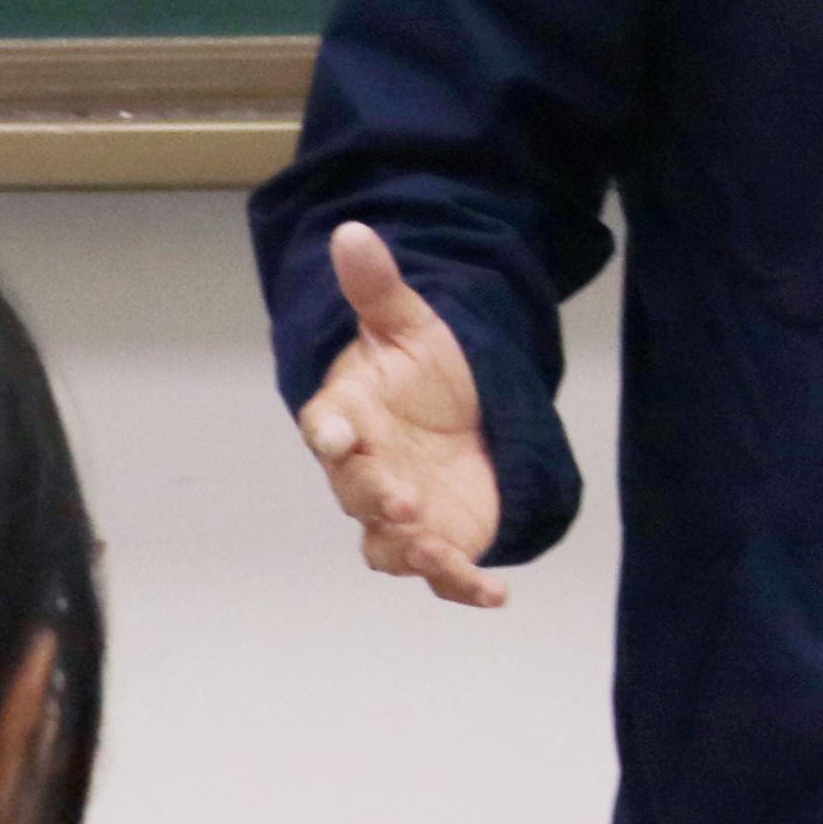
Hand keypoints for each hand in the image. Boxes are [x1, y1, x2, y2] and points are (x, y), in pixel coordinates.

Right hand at [296, 222, 508, 608]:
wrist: (460, 414)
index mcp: (349, 416)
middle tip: (403, 499)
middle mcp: (364, 471)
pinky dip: (465, 586)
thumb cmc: (422, 369)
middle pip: (356, 492)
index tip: (335, 434)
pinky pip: (444, 573)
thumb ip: (379, 288)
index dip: (328, 432)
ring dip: (411, 551)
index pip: (326, 424)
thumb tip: (352, 230)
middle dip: (376, 498)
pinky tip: (496, 593)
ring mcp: (399, 512)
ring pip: (388, 545)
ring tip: (439, 553)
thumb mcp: (410, 323)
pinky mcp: (438, 540)